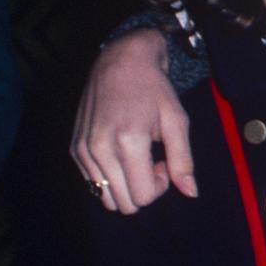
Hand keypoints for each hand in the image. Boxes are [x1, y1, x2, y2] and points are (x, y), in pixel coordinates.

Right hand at [70, 29, 196, 213]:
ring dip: (126, 186)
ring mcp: (84, 150)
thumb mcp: (176, 121)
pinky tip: (120, 153)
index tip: (163, 162)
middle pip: (124, 204)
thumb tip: (191, 193)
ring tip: (135, 158)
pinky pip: (93, 185)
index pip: (143, 197)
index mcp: (128, 141)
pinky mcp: (75, 149)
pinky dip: (110, 178)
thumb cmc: (153, 89)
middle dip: (143, 189)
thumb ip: (183, 160)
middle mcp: (100, 148)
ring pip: (106, 199)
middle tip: (151, 161)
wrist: (120, 61)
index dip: (159, 187)